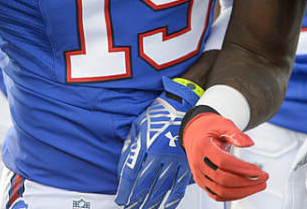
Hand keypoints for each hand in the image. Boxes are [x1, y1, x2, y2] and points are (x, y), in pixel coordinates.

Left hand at [115, 78, 200, 208]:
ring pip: (161, 187)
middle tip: (131, 207)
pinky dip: (172, 198)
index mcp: (145, 144)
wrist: (182, 107)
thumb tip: (122, 168)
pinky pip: (179, 184)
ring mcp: (174, 159)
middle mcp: (159, 153)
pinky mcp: (186, 162)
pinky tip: (166, 206)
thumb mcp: (138, 127)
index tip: (120, 200)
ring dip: (151, 201)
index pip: (131, 172)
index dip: (125, 189)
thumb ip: (130, 147)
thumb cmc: (158, 116)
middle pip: (145, 183)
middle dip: (136, 199)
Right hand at [180, 112, 267, 201]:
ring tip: (258, 185)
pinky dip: (233, 196)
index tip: (258, 171)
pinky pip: (217, 195)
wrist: (195, 132)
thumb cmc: (209, 128)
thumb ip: (235, 133)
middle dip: (246, 182)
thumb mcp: (223, 124)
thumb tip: (249, 143)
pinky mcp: (202, 183)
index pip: (223, 162)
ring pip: (220, 191)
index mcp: (203, 147)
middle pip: (222, 180)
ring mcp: (199, 175)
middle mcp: (198, 163)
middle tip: (263, 178)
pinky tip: (246, 190)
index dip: (242, 168)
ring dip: (242, 191)